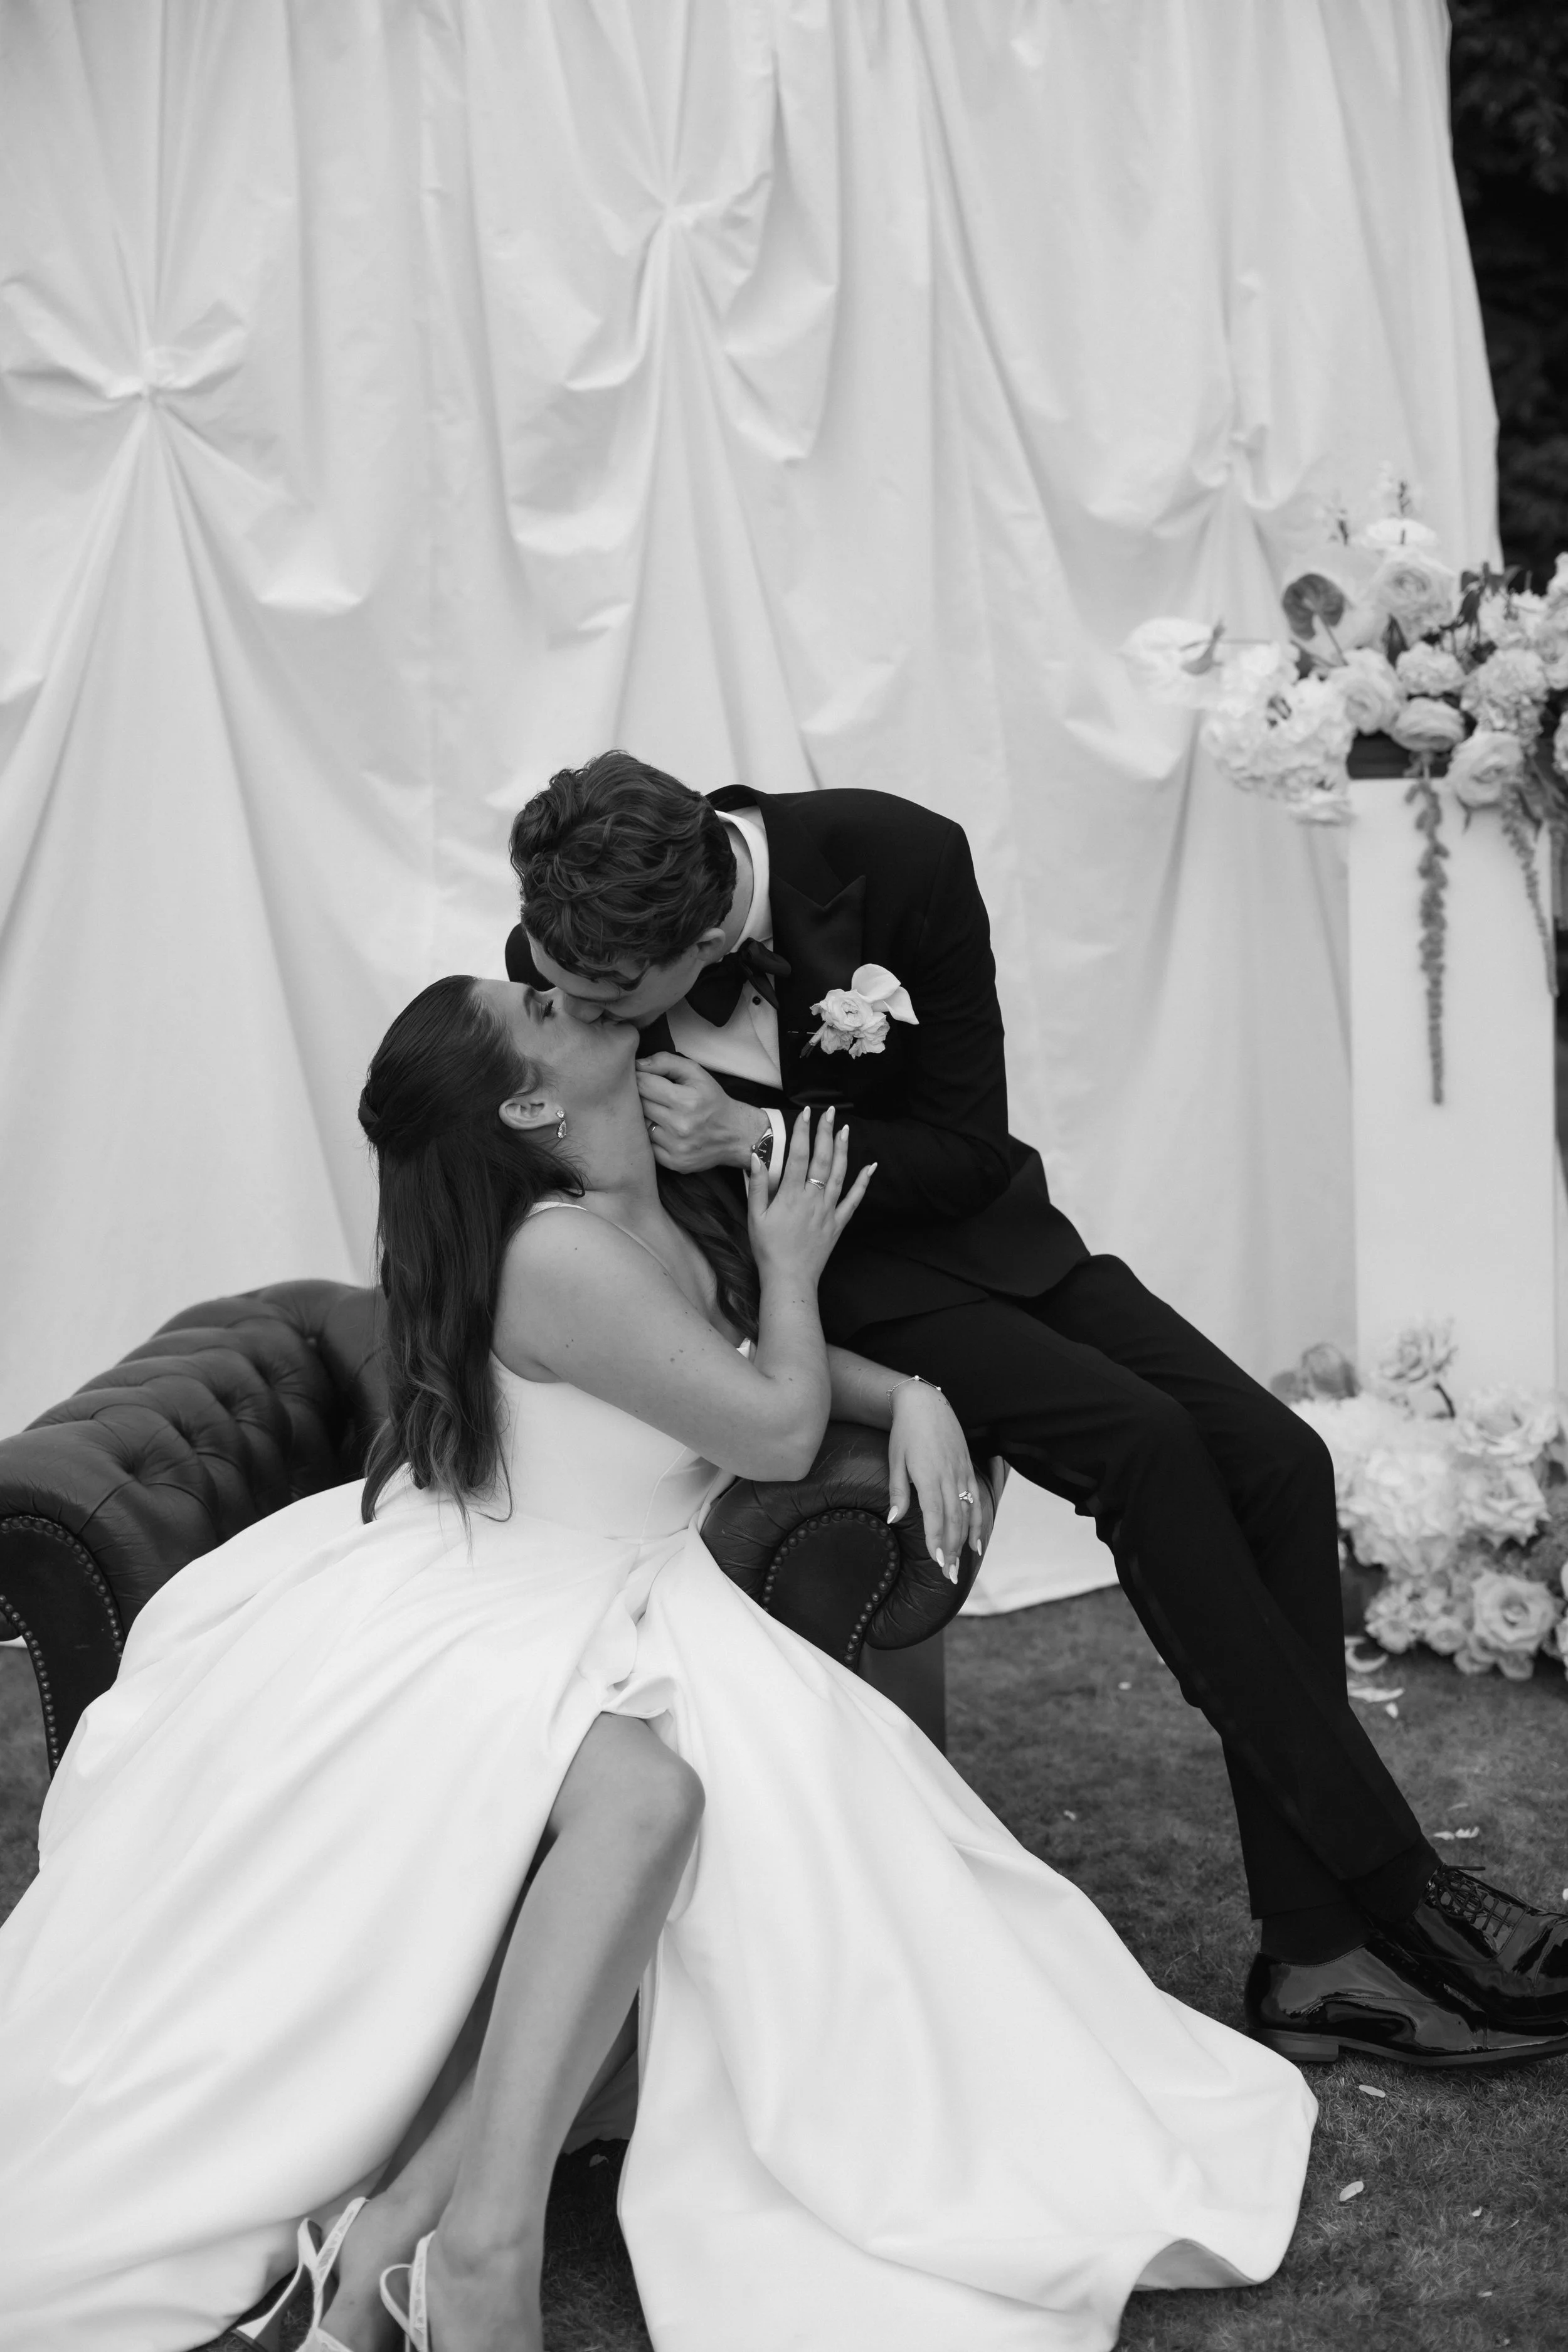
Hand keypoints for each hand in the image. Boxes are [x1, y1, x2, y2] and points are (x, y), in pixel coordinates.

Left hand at [637, 1054, 767, 1172]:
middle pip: (639, 1105)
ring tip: (659, 1113)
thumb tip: (637, 1065)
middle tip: (652, 1095)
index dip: (639, 1078)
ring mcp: (676, 1147)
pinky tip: (664, 1131)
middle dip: (641, 1097)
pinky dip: (651, 1137)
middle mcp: (680, 1126)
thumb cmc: (712, 1100)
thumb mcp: (696, 1073)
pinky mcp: (674, 1163)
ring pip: (640, 1126)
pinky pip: (647, 1146)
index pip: (643, 1084)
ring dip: (645, 1118)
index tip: (643, 1078)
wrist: (735, 1134)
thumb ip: (666, 1062)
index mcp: (686, 1100)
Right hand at [746, 1107, 873, 1288]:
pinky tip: (871, 1167)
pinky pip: (854, 1199)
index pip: (799, 1155)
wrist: (790, 1279)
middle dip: (826, 1133)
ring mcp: (829, 1210)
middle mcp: (813, 1199)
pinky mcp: (839, 1223)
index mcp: (790, 1195)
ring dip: (843, 1150)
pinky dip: (863, 1182)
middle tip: (829, 1112)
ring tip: (845, 1129)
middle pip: (822, 1159)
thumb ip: (757, 1187)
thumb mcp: (755, 1217)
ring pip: (839, 1174)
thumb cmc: (768, 1249)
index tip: (806, 1113)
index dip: (803, 1132)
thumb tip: (756, 1159)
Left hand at [887, 1386, 983, 1580]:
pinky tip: (976, 1541)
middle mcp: (949, 1476)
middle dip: (952, 1549)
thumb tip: (894, 1520)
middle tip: (950, 1575)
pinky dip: (977, 1522)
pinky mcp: (967, 1468)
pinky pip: (976, 1500)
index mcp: (928, 1476)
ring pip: (966, 1513)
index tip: (938, 1562)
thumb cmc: (905, 1432)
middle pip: (953, 1520)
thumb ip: (898, 1492)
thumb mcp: (895, 1460)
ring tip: (961, 1565)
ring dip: (965, 1541)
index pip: (935, 1516)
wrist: (925, 1403)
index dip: (937, 1540)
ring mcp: (961, 1472)